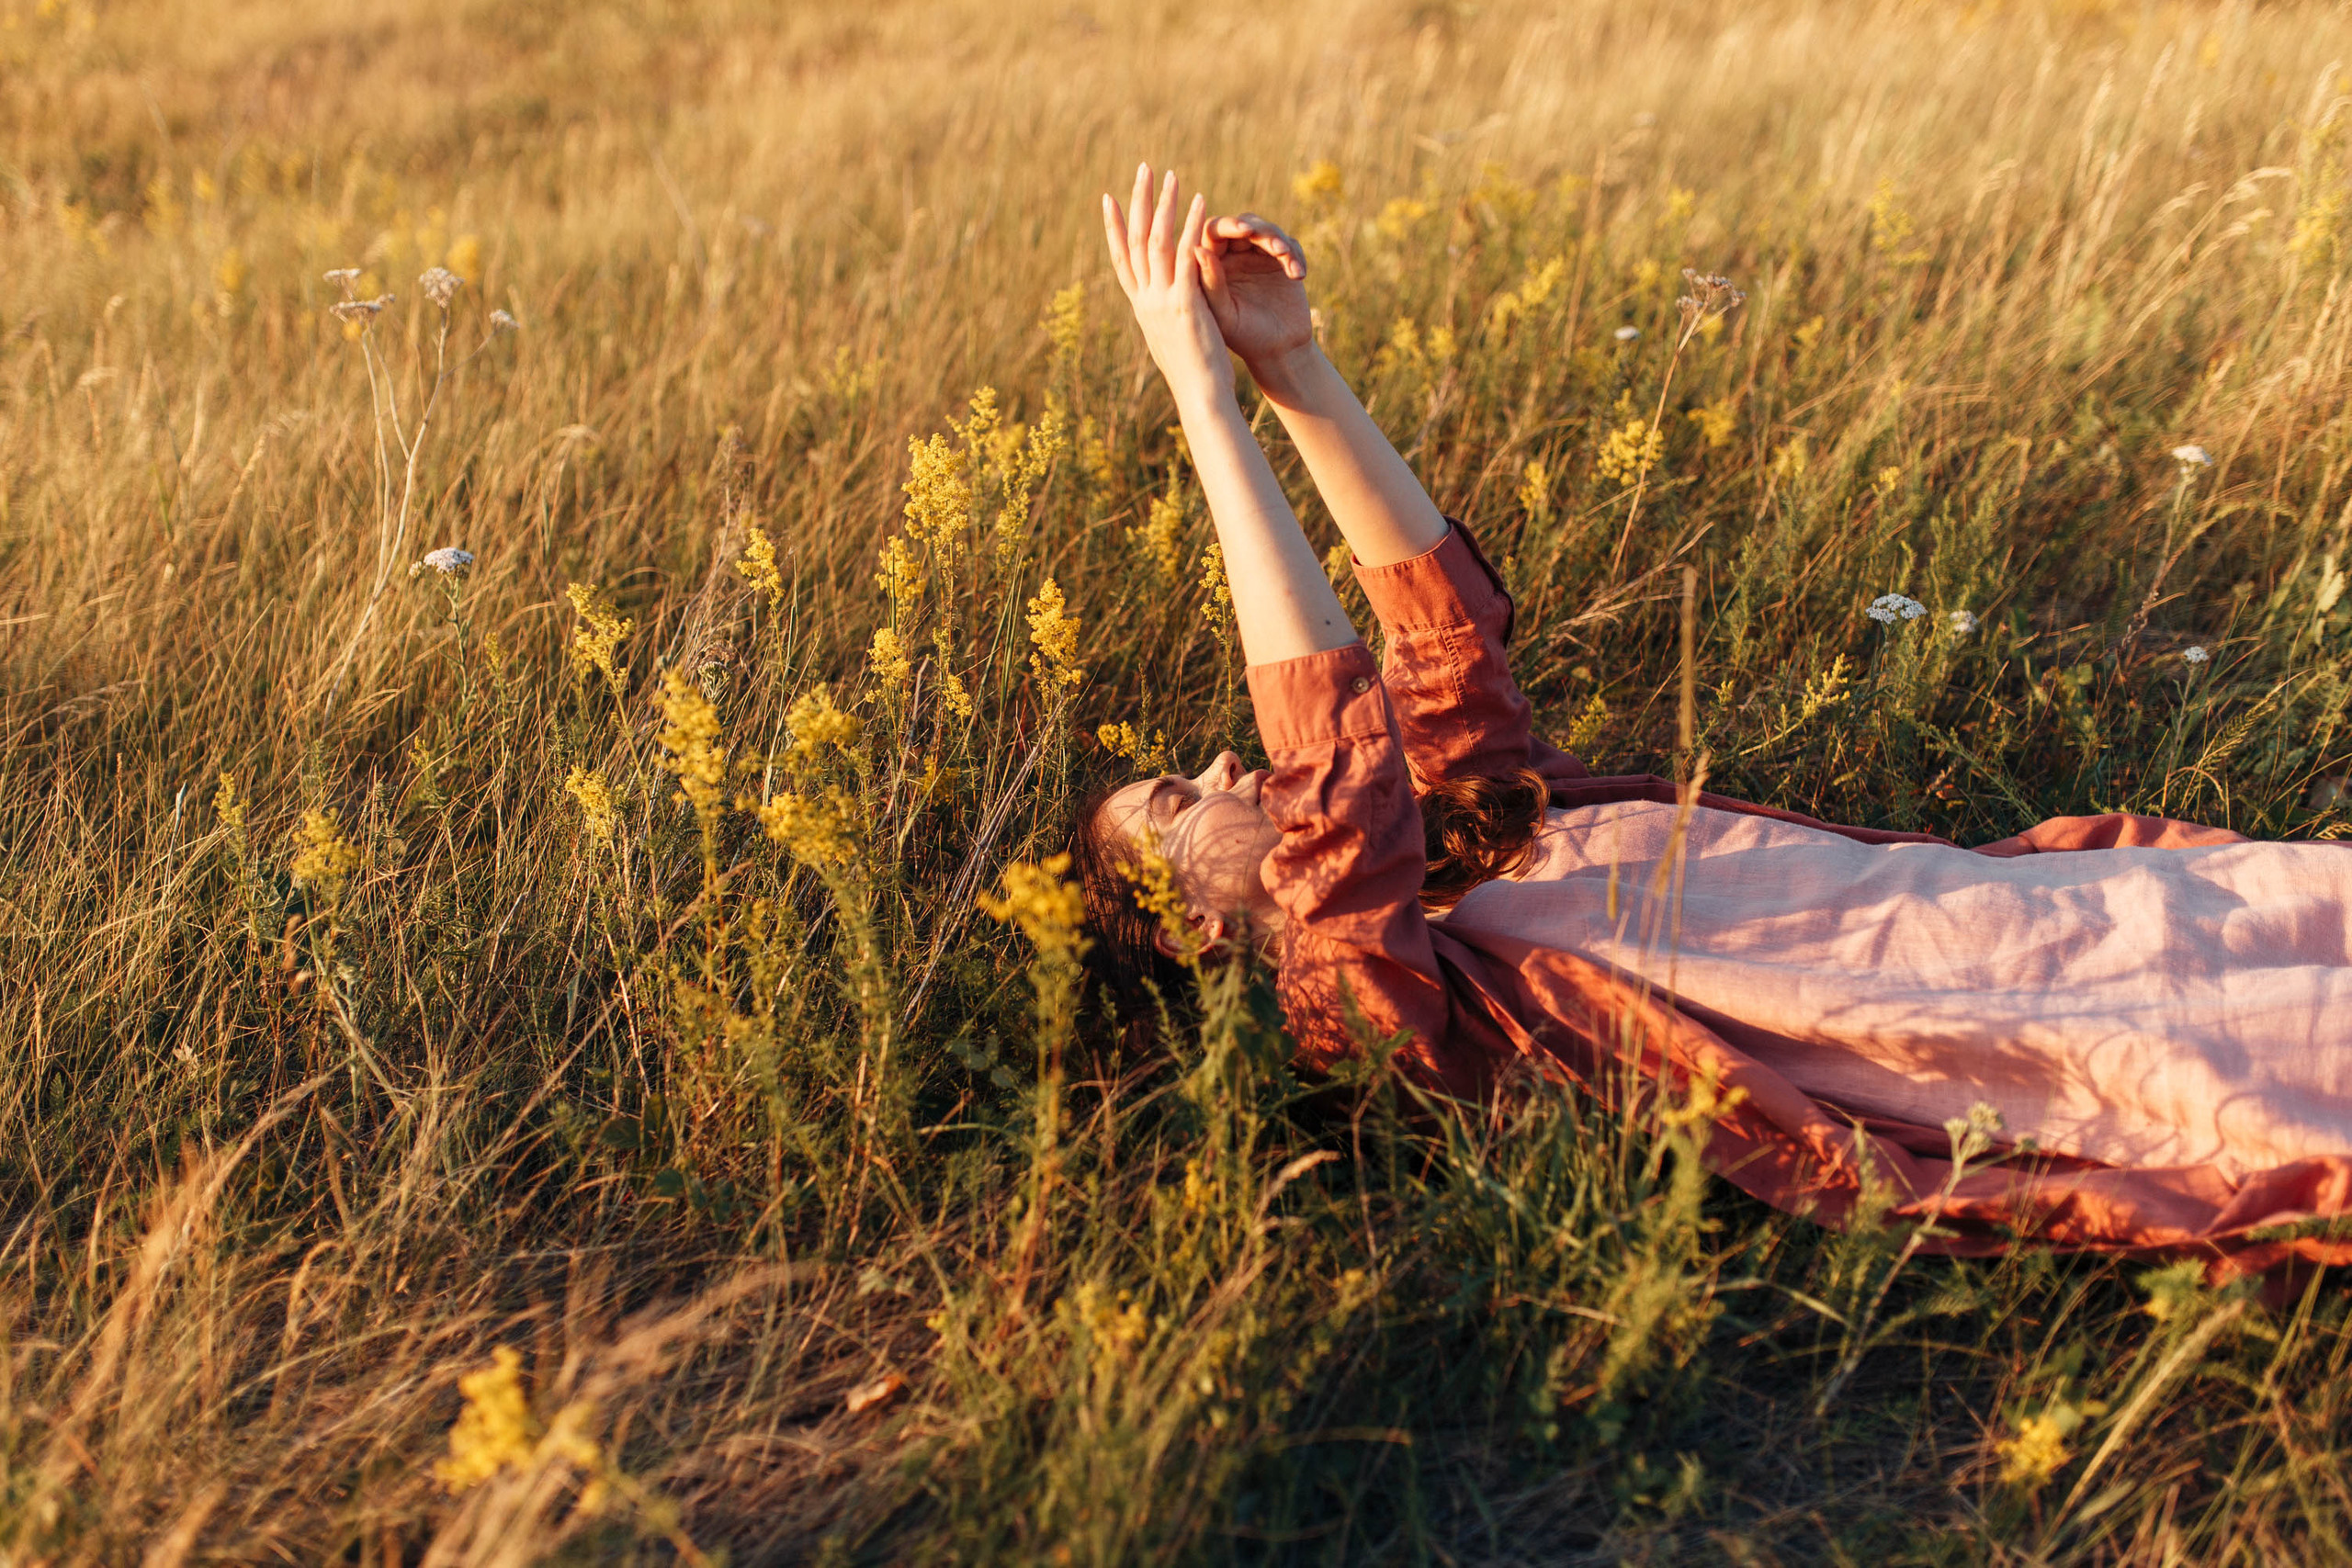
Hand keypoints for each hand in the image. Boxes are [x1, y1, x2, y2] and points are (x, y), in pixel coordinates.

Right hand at [1102, 164, 1232, 410]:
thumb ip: (1162, 316)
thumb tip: (1157, 309)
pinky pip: (1187, 256)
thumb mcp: (1168, 339)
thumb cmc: (1190, 374)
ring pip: (1158, 242)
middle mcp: (1145, 299)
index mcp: (1140, 306)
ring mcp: (1162, 300)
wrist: (1198, 396)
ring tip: (1173, 175)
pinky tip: (1202, 203)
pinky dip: (1193, 227)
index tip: (1109, 198)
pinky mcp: (1185, 303)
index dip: (1114, 227)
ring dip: (1165, 205)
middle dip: (1138, 201)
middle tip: (1143, 168)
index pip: (1121, 259)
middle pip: (1136, 240)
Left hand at [1196, 214, 1316, 397]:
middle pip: (1244, 224)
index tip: (1244, 231)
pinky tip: (1298, 275)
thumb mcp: (1224, 314)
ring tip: (1289, 262)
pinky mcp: (1282, 261)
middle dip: (1262, 231)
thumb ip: (1210, 284)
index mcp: (1213, 265)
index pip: (1214, 232)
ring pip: (1268, 231)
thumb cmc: (1244, 337)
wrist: (1279, 351)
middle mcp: (1233, 256)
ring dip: (1281, 242)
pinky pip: (1290, 245)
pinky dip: (1295, 256)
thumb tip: (1197, 249)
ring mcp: (1259, 257)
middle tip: (1277, 247)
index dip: (1229, 225)